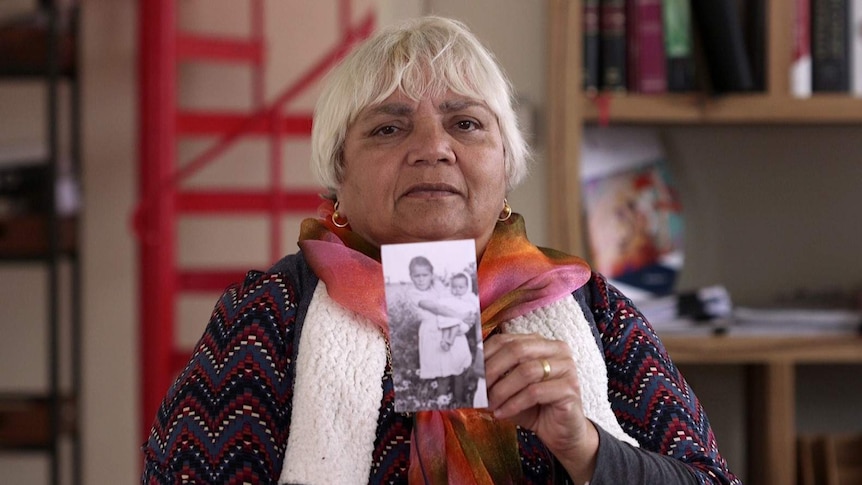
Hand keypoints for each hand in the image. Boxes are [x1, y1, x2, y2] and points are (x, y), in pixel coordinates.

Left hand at [484, 333, 598, 482]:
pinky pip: (535, 392)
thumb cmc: (534, 407)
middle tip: (477, 388)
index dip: (485, 355)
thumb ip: (496, 376)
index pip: (507, 340)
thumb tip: (470, 374)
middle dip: (492, 370)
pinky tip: (502, 413)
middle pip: (517, 350)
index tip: (470, 372)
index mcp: (541, 343)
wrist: (560, 432)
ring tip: (489, 404)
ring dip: (502, 390)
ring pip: (526, 371)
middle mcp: (557, 350)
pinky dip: (513, 404)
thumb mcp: (511, 388)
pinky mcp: (570, 388)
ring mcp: (566, 368)